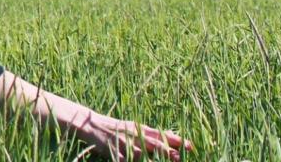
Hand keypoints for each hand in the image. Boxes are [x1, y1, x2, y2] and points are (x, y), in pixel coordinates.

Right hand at [68, 112, 193, 160]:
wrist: (89, 123)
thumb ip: (152, 133)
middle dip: (168, 152)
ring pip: (140, 155)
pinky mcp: (113, 152)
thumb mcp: (133, 126)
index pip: (161, 135)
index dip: (176, 141)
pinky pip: (124, 160)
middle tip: (181, 157)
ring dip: (152, 160)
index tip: (190, 146)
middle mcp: (133, 135)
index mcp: (139, 128)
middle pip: (154, 145)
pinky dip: (131, 161)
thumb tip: (174, 138)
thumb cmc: (115, 127)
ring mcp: (123, 144)